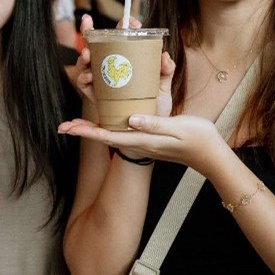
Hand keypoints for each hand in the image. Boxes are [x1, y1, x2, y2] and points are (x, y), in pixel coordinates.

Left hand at [59, 109, 221, 171]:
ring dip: (94, 129)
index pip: (110, 136)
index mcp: (144, 140)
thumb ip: (155, 125)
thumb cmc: (198, 139)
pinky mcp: (149, 139)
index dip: (88, 131)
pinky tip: (107, 118)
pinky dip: (109, 126)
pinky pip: (123, 132)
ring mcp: (144, 142)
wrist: (211, 155)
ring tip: (76, 123)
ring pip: (112, 135)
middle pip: (105, 137)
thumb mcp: (178, 128)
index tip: (69, 128)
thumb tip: (131, 120)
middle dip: (84, 131)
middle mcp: (140, 143)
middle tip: (63, 126)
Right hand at [72, 16, 174, 118]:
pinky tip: (87, 77)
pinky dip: (83, 80)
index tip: (128, 21)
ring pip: (87, 64)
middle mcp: (111, 68)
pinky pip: (85, 86)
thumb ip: (165, 72)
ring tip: (87, 55)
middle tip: (88, 23)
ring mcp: (102, 82)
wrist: (148, 133)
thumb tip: (165, 56)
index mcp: (128, 61)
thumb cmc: (156, 108)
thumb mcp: (163, 88)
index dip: (123, 26)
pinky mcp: (96, 97)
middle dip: (88, 33)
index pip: (122, 38)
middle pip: (96, 46)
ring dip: (83, 57)